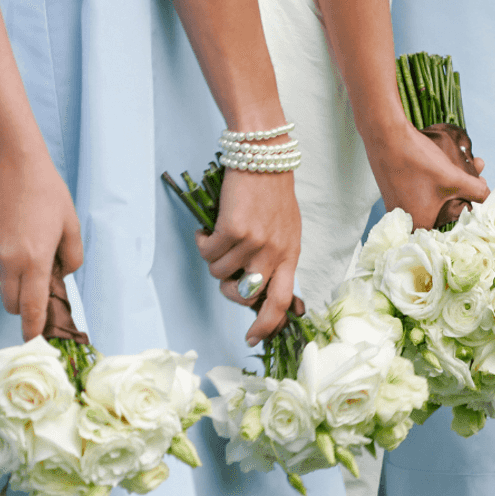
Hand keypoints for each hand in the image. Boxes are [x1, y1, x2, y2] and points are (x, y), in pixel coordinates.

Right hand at [0, 153, 82, 340]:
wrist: (13, 164)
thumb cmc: (47, 193)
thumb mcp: (71, 226)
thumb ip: (71, 258)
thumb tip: (61, 276)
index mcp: (34, 260)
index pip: (31, 308)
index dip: (33, 329)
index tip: (35, 342)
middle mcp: (9, 261)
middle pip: (13, 304)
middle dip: (27, 307)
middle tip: (43, 291)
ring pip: (3, 285)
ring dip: (18, 284)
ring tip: (34, 257)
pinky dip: (8, 265)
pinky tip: (20, 241)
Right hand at [196, 166, 300, 346]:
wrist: (263, 158)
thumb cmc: (272, 194)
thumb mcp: (286, 230)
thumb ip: (276, 259)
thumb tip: (258, 289)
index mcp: (291, 255)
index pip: (281, 301)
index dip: (267, 325)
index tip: (253, 338)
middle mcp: (275, 253)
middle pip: (246, 295)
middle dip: (228, 292)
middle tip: (223, 274)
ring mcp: (254, 242)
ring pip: (219, 274)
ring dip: (213, 260)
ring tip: (218, 239)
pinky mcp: (233, 230)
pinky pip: (208, 252)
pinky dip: (203, 243)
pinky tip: (208, 229)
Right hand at [365, 119, 489, 229]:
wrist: (386, 136)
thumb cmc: (418, 162)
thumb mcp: (454, 179)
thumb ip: (476, 191)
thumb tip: (490, 197)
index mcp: (419, 224)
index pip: (449, 229)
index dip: (466, 214)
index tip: (477, 200)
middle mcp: (406, 220)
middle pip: (443, 211)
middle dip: (464, 194)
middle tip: (478, 179)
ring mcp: (397, 204)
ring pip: (434, 198)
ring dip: (453, 184)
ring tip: (471, 164)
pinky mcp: (394, 189)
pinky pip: (420, 190)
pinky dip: (436, 180)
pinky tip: (446, 164)